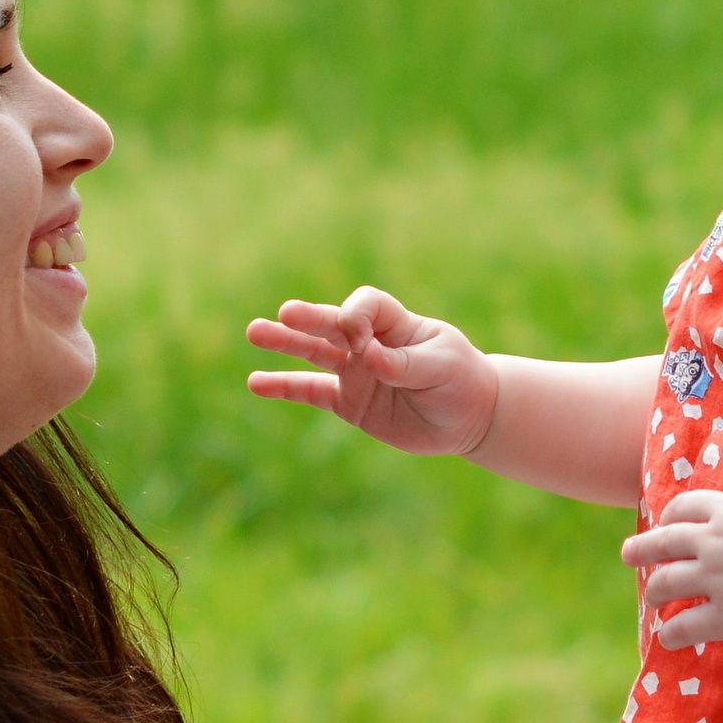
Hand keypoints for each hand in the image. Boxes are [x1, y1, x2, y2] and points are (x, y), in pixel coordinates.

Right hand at [245, 287, 499, 457]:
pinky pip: (311, 391)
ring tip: (255, 331)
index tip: (364, 343)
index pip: (367, 305)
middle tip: (285, 314)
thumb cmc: (460, 381)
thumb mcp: (442, 368)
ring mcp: (356, 371)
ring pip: (315, 352)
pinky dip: (284, 386)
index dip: (358, 317)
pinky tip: (256, 383)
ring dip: (286, 342)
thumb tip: (370, 358)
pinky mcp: (348, 401)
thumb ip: (406, 364)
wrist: (467, 417)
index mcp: (396, 323)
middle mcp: (370, 342)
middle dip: (311, 318)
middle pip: (333, 323)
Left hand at [620, 489, 722, 640]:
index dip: (668, 518)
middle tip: (629, 555)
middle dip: (640, 549)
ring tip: (653, 601)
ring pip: (665, 585)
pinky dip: (671, 634)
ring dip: (654, 594)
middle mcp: (714, 542)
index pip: (681, 508)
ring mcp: (718, 580)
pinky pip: (683, 627)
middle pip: (662, 542)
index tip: (665, 527)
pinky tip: (670, 638)